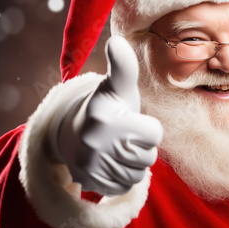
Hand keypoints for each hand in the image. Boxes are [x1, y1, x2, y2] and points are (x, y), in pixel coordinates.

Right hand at [53, 37, 162, 195]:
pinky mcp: (89, 182)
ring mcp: (90, 166)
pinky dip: (123, 177)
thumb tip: (117, 41)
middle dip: (142, 148)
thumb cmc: (107, 107)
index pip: (155, 135)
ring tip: (118, 149)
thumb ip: (124, 66)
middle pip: (148, 157)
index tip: (133, 120)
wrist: (73, 131)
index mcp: (106, 119)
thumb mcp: (117, 86)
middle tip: (124, 136)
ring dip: (133, 163)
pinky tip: (111, 163)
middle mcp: (95, 144)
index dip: (149, 128)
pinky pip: (124, 186)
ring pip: (138, 174)